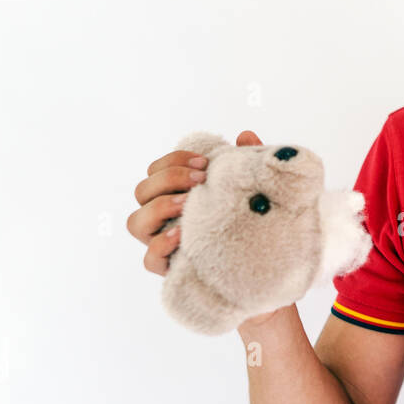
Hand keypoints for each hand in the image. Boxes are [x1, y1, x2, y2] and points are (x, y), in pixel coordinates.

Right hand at [127, 129, 261, 279]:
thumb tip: (246, 135)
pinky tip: (181, 235)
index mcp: (174, 194)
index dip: (173, 161)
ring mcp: (161, 242)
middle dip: (168, 179)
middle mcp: (162, 218)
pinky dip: (161, 245)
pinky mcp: (171, 268)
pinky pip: (150, 259)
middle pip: (142, 191)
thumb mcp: (251, 188)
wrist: (268, 263)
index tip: (204, 162)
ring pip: (135, 223)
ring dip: (158, 207)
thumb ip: (246, 162)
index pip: (155, 170)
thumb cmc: (251, 218)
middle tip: (200, 179)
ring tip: (186, 203)